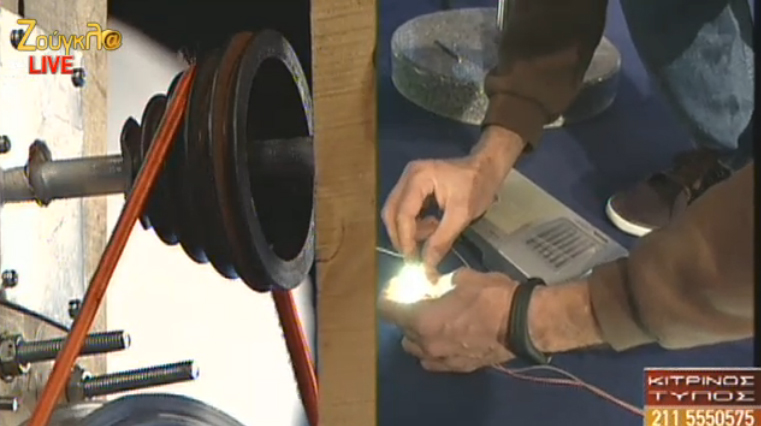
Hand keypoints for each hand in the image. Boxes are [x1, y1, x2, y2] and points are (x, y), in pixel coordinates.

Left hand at [378, 268, 517, 372]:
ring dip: (417, 334)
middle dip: (405, 313)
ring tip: (432, 320)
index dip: (389, 295)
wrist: (524, 323)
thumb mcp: (459, 278)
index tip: (397, 287)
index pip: (387, 310)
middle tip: (419, 299)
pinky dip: (433, 348)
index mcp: (422, 320)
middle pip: (401, 330)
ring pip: (416, 349)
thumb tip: (427, 284)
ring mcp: (443, 359)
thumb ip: (436, 283)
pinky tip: (446, 336)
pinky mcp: (459, 367)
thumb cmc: (491, 296)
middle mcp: (427, 344)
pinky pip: (435, 361)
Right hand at [381, 127, 522, 270]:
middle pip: (392, 213)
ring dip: (410, 231)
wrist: (487, 168)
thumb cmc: (478, 186)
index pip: (403, 214)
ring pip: (396, 213)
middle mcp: (407, 177)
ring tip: (434, 232)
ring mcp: (408, 181)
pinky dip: (414, 224)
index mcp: (418, 178)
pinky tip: (433, 226)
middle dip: (402, 237)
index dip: (406, 240)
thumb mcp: (462, 214)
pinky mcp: (413, 187)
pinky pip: (404, 211)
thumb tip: (427, 265)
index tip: (414, 261)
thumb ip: (442, 239)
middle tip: (416, 256)